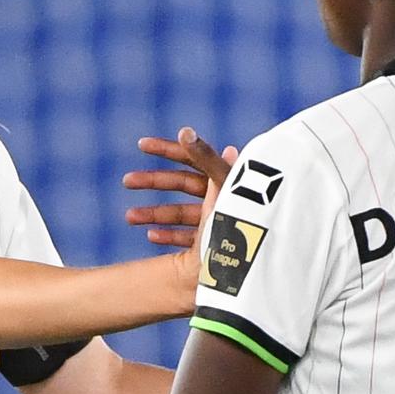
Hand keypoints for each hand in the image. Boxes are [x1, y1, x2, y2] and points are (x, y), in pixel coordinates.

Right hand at [123, 127, 238, 248]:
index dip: (166, 148)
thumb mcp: (227, 187)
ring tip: (128, 217)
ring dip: (153, 213)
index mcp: (225, 179)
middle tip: (126, 181)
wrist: (268, 262)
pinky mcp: (217, 245)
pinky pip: (189, 238)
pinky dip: (170, 236)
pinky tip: (150, 236)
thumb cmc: (250, 222)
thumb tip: (186, 132)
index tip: (140, 144)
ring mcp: (218, 221)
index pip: (191, 157)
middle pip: (181, 184)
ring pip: (180, 212)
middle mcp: (221, 197)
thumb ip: (207, 160)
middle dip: (152, 182)